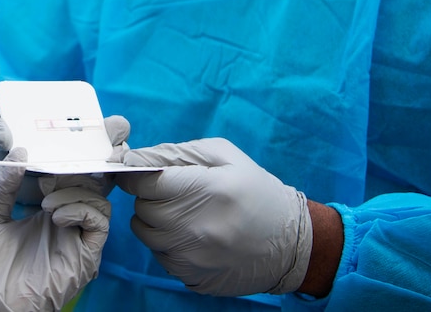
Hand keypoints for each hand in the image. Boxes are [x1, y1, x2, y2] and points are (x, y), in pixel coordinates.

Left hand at [0, 148, 110, 311]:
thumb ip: (0, 185)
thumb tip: (18, 154)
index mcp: (42, 210)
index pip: (63, 178)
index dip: (59, 162)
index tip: (43, 149)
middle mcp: (64, 220)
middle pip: (86, 183)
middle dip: (72, 170)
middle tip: (51, 168)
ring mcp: (76, 236)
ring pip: (98, 199)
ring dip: (74, 191)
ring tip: (46, 204)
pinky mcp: (86, 253)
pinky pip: (100, 221)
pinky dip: (81, 209)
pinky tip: (56, 217)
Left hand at [116, 137, 311, 296]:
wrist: (292, 243)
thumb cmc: (257, 191)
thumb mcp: (225, 156)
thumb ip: (178, 152)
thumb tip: (139, 158)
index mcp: (206, 191)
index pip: (145, 184)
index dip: (138, 176)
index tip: (142, 175)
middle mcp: (196, 228)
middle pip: (143, 209)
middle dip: (149, 197)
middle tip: (171, 194)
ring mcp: (194, 258)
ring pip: (146, 235)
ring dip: (155, 222)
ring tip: (180, 214)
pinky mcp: (194, 278)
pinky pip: (161, 257)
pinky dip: (167, 245)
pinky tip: (190, 236)